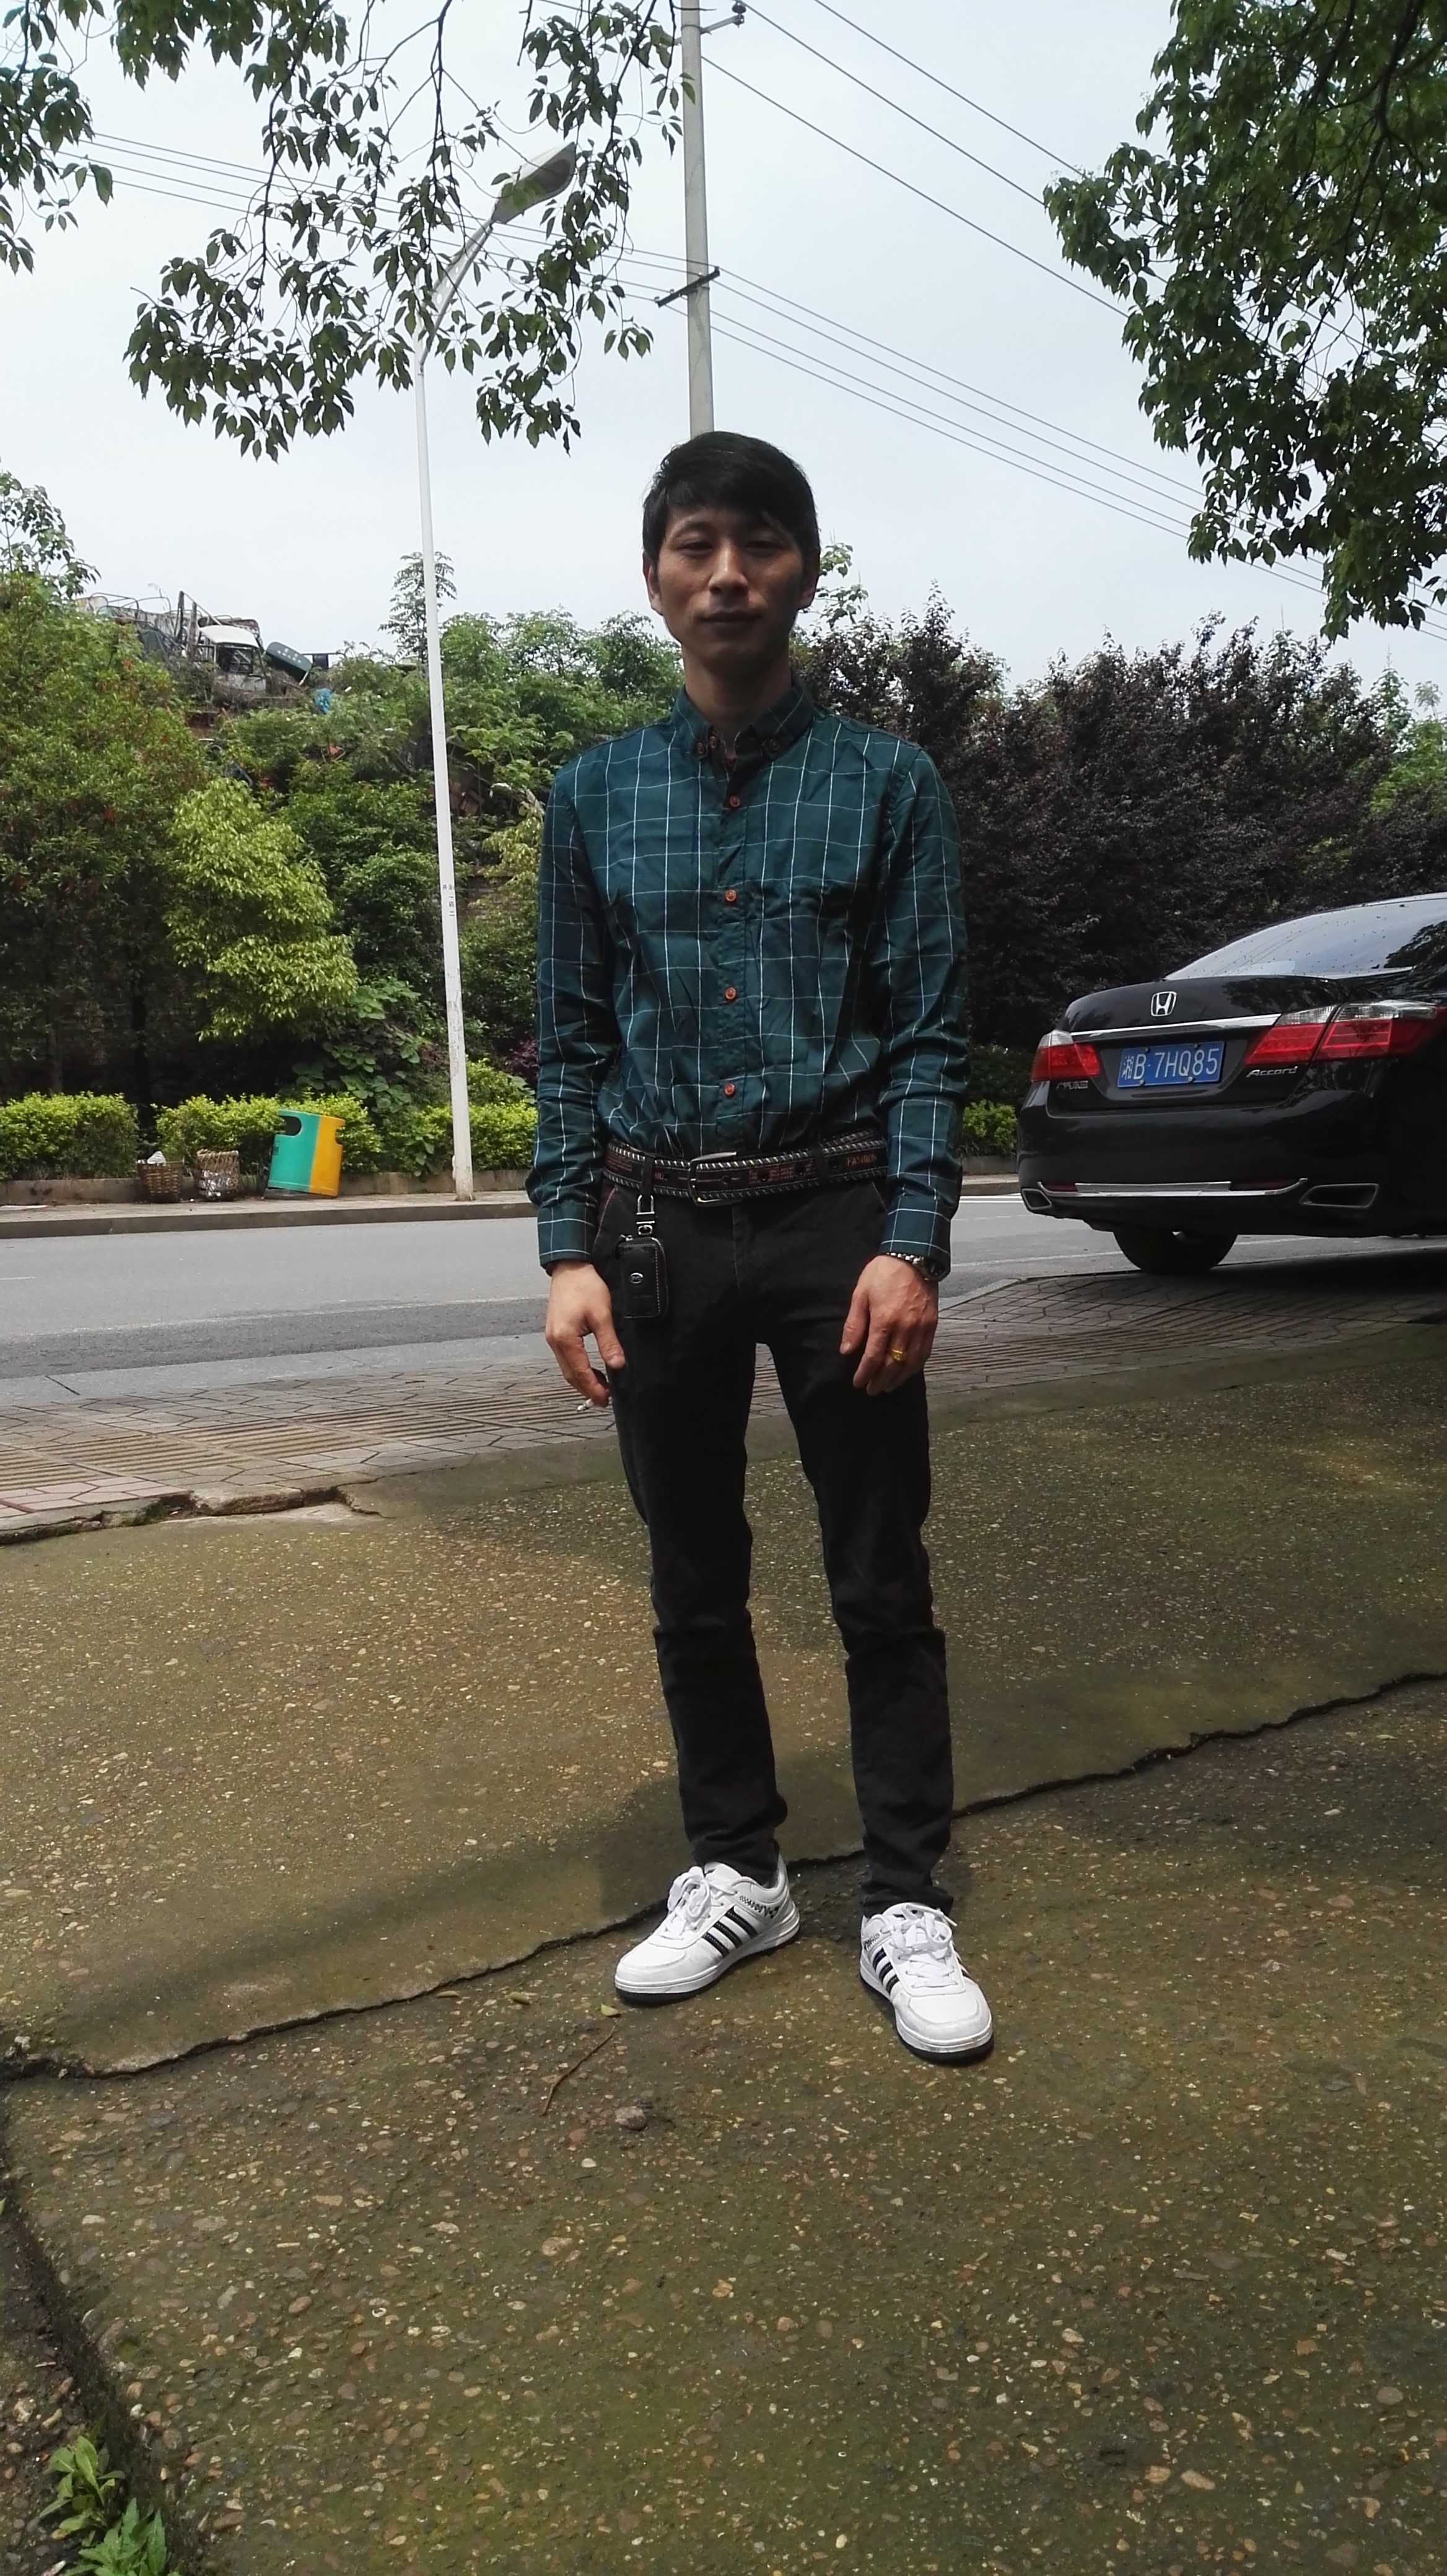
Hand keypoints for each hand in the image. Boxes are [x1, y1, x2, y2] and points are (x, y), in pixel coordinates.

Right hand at [544, 1260, 625, 1404]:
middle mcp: (554, 1341)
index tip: (605, 1400)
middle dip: (586, 1389)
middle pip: (570, 1375)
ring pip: (566, 1368)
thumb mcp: (602, 1314)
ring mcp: (552, 1337)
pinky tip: (590, 1368)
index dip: (593, 1389)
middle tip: (604, 1400)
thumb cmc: (585, 1285)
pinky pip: (565, 1357)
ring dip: (582, 1379)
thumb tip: (617, 1365)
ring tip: (600, 1387)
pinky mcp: (556, 1332)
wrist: (570, 1267)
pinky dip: (577, 1368)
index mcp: (565, 1339)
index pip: (580, 1373)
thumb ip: (608, 1342)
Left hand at [841, 1254, 938, 1394]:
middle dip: (880, 1380)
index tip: (858, 1383)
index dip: (865, 1373)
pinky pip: (925, 1353)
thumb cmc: (883, 1273)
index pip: (873, 1356)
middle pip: (892, 1364)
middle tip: (872, 1390)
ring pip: (911, 1363)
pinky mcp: (932, 1325)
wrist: (914, 1256)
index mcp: (884, 1320)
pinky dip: (915, 1366)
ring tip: (888, 1386)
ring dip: (898, 1378)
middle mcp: (905, 1328)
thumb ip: (854, 1325)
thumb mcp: (861, 1294)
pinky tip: (907, 1372)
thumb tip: (846, 1350)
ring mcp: (921, 1328)